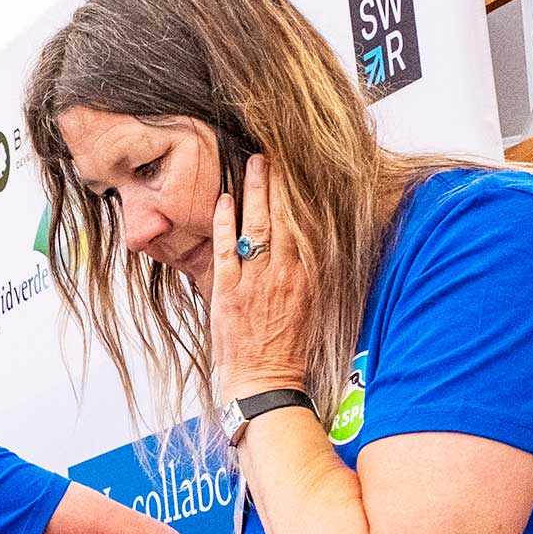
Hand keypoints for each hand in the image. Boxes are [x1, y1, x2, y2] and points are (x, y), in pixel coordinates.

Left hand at [209, 154, 318, 404]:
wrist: (265, 384)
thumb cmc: (285, 348)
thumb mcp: (308, 304)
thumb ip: (305, 271)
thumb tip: (306, 242)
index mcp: (308, 276)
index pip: (308, 223)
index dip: (304, 192)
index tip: (302, 165)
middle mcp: (286, 274)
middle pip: (285, 216)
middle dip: (281, 180)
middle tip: (276, 149)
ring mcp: (257, 281)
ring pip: (258, 226)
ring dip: (256, 190)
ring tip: (255, 162)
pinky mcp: (230, 292)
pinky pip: (226, 249)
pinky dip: (224, 223)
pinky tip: (224, 200)